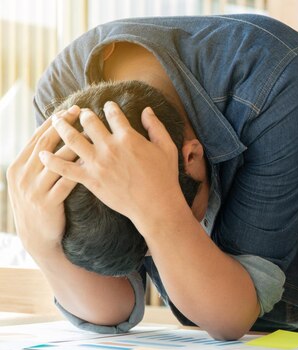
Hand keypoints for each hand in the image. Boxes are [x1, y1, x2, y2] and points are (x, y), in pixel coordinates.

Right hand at [6, 106, 79, 257]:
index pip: (37, 138)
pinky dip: (81, 168)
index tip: (70, 109)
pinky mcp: (47, 203)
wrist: (38, 240)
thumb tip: (57, 139)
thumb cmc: (41, 207)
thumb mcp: (32, 183)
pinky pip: (67, 181)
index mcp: (18, 167)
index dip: (54, 122)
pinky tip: (95, 159)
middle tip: (81, 111)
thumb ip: (41, 163)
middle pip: (46, 144)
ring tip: (93, 132)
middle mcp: (23, 176)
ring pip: (58, 160)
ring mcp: (34, 190)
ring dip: (76, 144)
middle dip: (64, 126)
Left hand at [39, 102, 182, 229]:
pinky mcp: (90, 180)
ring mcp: (98, 163)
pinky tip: (42, 154)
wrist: (156, 206)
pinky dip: (51, 160)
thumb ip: (156, 126)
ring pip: (72, 139)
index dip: (108, 107)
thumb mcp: (167, 148)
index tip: (106, 107)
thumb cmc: (164, 177)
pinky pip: (65, 168)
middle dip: (82, 114)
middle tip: (77, 112)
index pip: (113, 114)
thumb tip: (146, 109)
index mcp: (129, 137)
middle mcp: (110, 147)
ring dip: (61, 127)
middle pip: (89, 122)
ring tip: (55, 120)